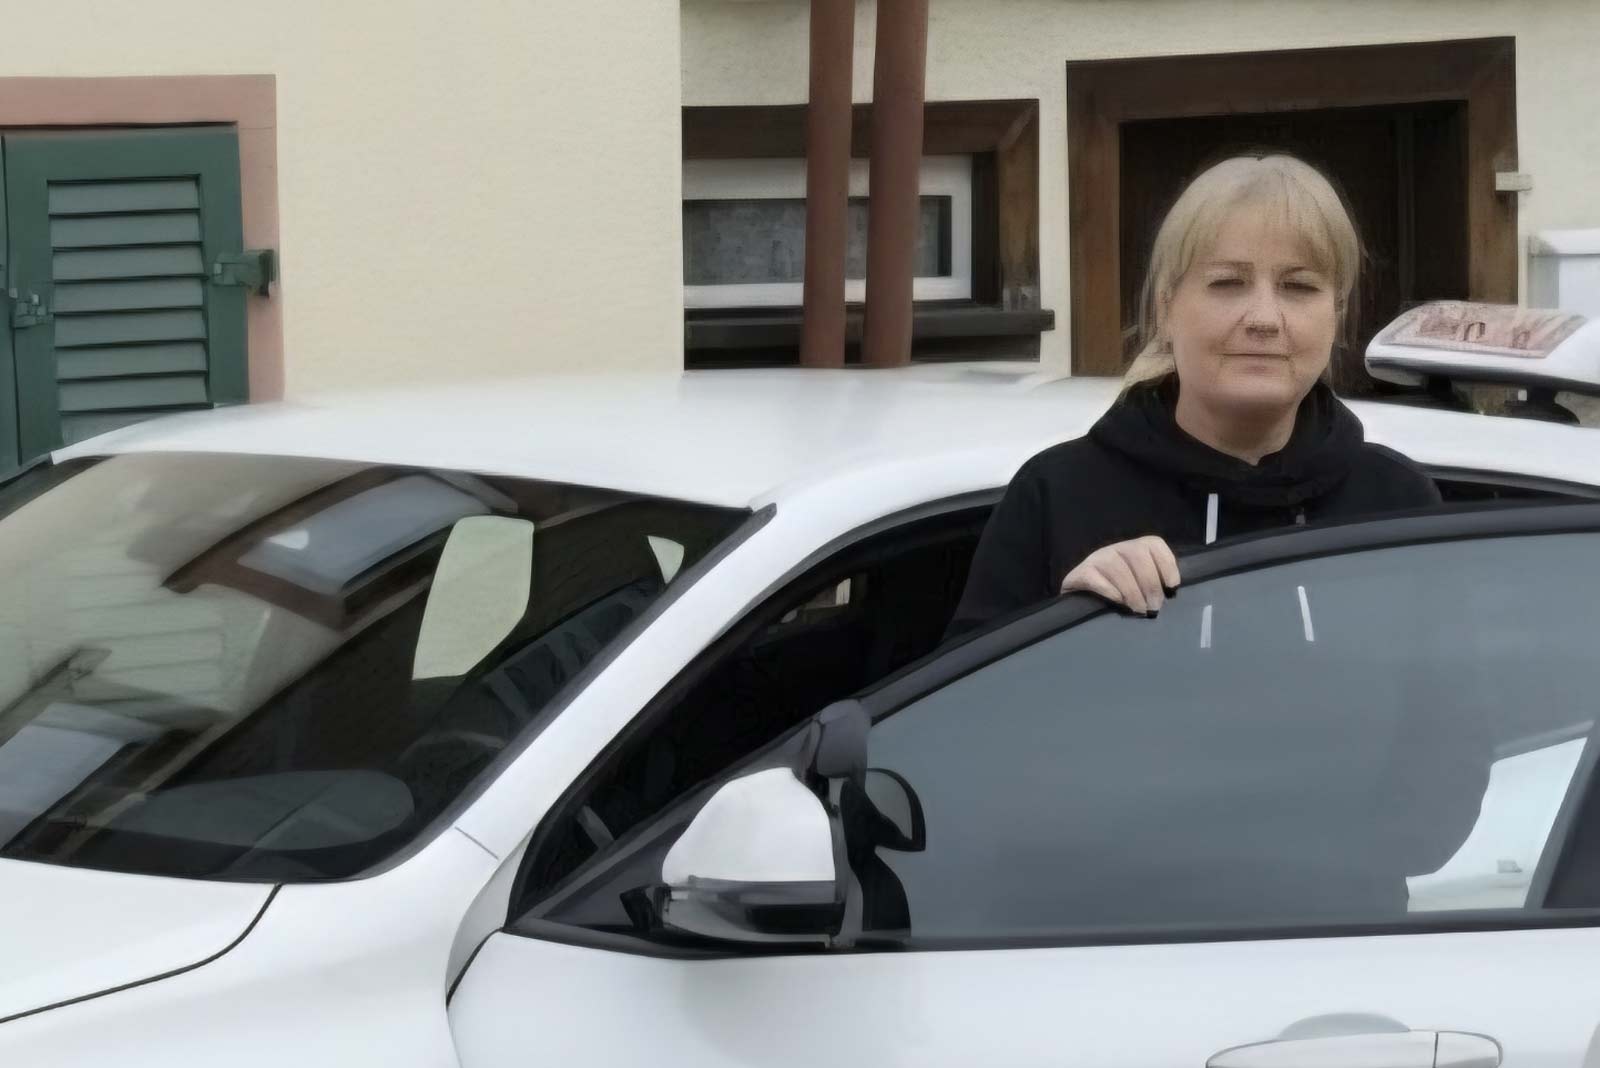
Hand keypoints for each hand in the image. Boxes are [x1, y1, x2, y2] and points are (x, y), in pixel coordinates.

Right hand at [1059, 536, 1180, 614]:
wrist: (1083, 597)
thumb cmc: (1120, 593)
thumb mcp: (1140, 584)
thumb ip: (1155, 583)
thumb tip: (1170, 594)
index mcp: (1135, 548)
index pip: (1153, 544)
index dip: (1166, 564)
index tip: (1171, 587)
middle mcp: (1116, 548)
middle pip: (1137, 554)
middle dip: (1150, 583)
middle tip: (1154, 606)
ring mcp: (1097, 558)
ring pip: (1118, 568)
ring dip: (1132, 592)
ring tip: (1139, 609)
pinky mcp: (1080, 573)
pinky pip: (1095, 578)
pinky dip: (1110, 591)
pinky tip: (1118, 602)